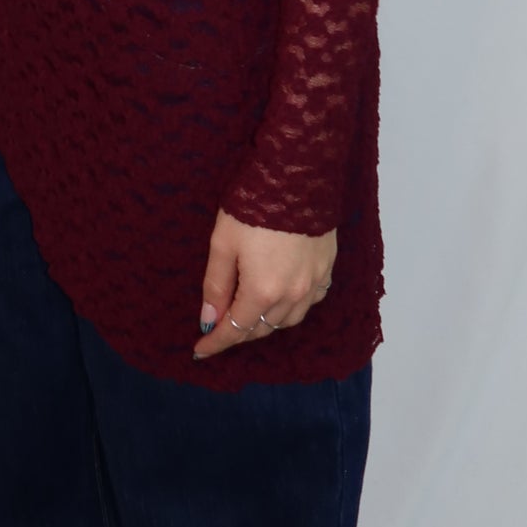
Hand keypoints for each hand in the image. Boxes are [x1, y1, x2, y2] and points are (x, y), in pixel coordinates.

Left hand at [193, 206, 336, 358]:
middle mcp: (292, 294)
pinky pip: (310, 301)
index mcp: (263, 290)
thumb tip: (209, 318)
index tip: (199, 350)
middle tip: (219, 328)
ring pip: (288, 320)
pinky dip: (293, 308)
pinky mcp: (327, 268)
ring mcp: (314, 282)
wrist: (297, 176)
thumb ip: (216, 285)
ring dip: (266, 323)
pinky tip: (282, 298)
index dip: (216, 342)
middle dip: (239, 333)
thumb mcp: (223, 244)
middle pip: (262, 328)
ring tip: (248, 315)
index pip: (236, 329)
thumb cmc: (253, 205)